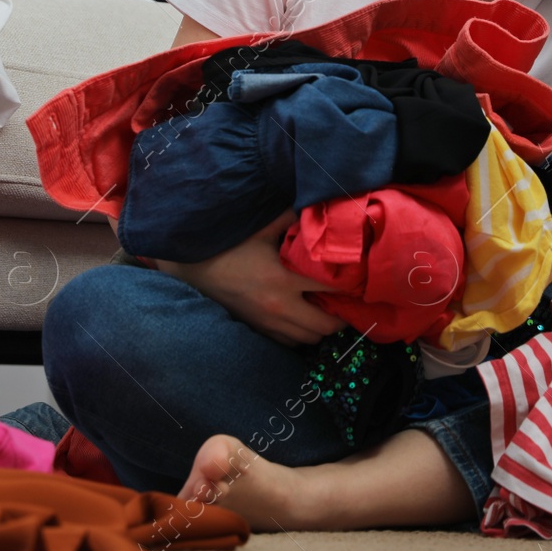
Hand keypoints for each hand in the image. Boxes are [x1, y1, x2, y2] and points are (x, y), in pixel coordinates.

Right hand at [154, 210, 346, 345]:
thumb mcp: (261, 226)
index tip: (359, 279)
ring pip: (309, 339)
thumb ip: (292, 217)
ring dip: (321, 326)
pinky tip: (301, 314)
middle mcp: (278, 309)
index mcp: (282, 281)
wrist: (191, 267)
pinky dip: (301, 333)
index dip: (350, 287)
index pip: (330, 291)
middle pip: (325, 327)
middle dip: (340, 315)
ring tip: (325, 307)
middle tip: (345, 298)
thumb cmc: (227, 244)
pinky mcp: (257, 330)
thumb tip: (319, 207)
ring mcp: (267, 323)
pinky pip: (290, 342)